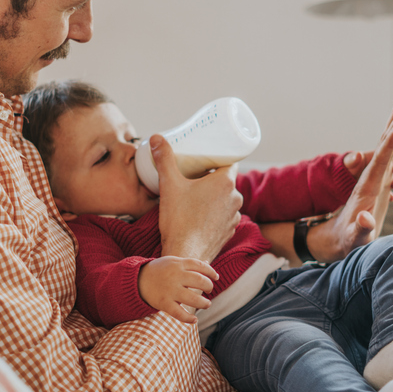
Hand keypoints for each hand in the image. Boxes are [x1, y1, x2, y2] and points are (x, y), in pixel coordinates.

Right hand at [139, 256, 218, 323]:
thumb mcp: (173, 262)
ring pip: (194, 299)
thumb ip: (189, 264)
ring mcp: (170, 290)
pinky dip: (189, 318)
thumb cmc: (159, 271)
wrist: (136, 280)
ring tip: (206, 304)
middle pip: (200, 281)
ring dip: (204, 303)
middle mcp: (175, 276)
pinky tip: (194, 320)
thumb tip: (207, 264)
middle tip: (209, 290)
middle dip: (209, 287)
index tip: (216, 278)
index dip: (211, 272)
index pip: (201, 266)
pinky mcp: (164, 303)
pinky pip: (179, 313)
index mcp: (178, 264)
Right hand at [151, 134, 241, 262]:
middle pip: (227, 181)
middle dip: (213, 178)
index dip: (219, 159)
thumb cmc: (179, 219)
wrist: (186, 253)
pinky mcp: (230, 231)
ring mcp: (234, 216)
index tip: (207, 158)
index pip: (230, 162)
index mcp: (225, 182)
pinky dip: (215, 213)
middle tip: (196, 176)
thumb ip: (164, 159)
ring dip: (215, 197)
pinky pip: (225, 215)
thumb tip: (157, 138)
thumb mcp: (169, 184)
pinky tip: (201, 215)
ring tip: (197, 196)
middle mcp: (235, 197)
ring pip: (226, 199)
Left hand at [307, 90, 392, 261]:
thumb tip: (364, 218)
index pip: (381, 159)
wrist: (335, 240)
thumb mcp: (354, 239)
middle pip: (385, 140)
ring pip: (387, 142)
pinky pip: (389, 153)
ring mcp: (375, 176)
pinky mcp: (378, 180)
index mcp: (367, 185)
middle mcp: (370, 175)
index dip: (391, 142)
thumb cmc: (346, 241)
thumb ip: (359, 229)